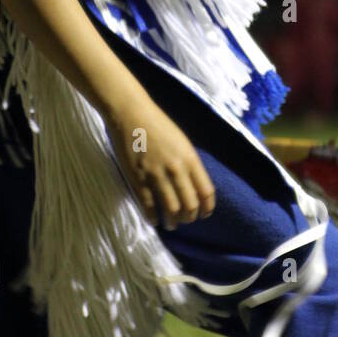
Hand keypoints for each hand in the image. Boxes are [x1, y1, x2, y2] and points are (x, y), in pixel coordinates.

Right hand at [104, 93, 215, 229]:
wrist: (130, 113)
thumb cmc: (157, 124)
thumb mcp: (181, 142)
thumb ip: (189, 163)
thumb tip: (194, 186)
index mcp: (190, 158)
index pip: (206, 192)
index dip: (207, 208)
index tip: (204, 214)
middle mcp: (176, 169)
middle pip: (190, 205)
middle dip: (189, 217)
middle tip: (184, 219)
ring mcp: (156, 175)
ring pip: (171, 210)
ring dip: (173, 222)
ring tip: (170, 223)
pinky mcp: (138, 179)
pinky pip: (149, 206)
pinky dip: (153, 218)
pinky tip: (154, 219)